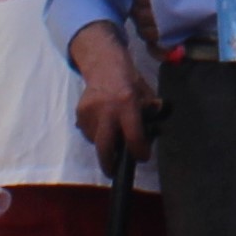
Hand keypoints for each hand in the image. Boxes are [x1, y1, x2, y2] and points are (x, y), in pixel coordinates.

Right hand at [70, 27, 154, 164]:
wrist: (103, 65)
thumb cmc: (129, 80)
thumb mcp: (146, 93)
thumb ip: (152, 111)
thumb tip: (156, 130)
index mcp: (126, 104)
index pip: (133, 136)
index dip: (139, 151)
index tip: (142, 157)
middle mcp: (106, 110)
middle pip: (105, 147)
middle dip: (109, 163)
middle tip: (114, 170)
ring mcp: (90, 112)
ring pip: (96, 141)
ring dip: (105, 144)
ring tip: (113, 135)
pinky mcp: (79, 113)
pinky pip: (88, 133)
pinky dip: (96, 134)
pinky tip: (103, 124)